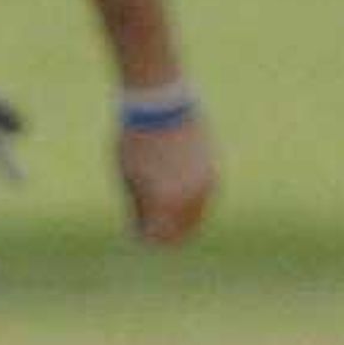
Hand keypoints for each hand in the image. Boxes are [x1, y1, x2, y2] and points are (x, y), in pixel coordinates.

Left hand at [118, 112, 218, 245]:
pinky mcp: (214, 171)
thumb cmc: (136, 142)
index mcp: (166, 203)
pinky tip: (173, 182)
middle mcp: (191, 198)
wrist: (162, 104)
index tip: (133, 225)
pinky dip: (190, 199)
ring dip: (179, 215)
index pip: (157, 239)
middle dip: (165, 231)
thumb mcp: (129, 179)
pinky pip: (204, 198)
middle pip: (182, 234)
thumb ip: (140, 207)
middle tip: (147, 219)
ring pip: (196, 217)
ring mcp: (207, 185)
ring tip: (159, 195)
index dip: (143, 236)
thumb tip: (147, 228)